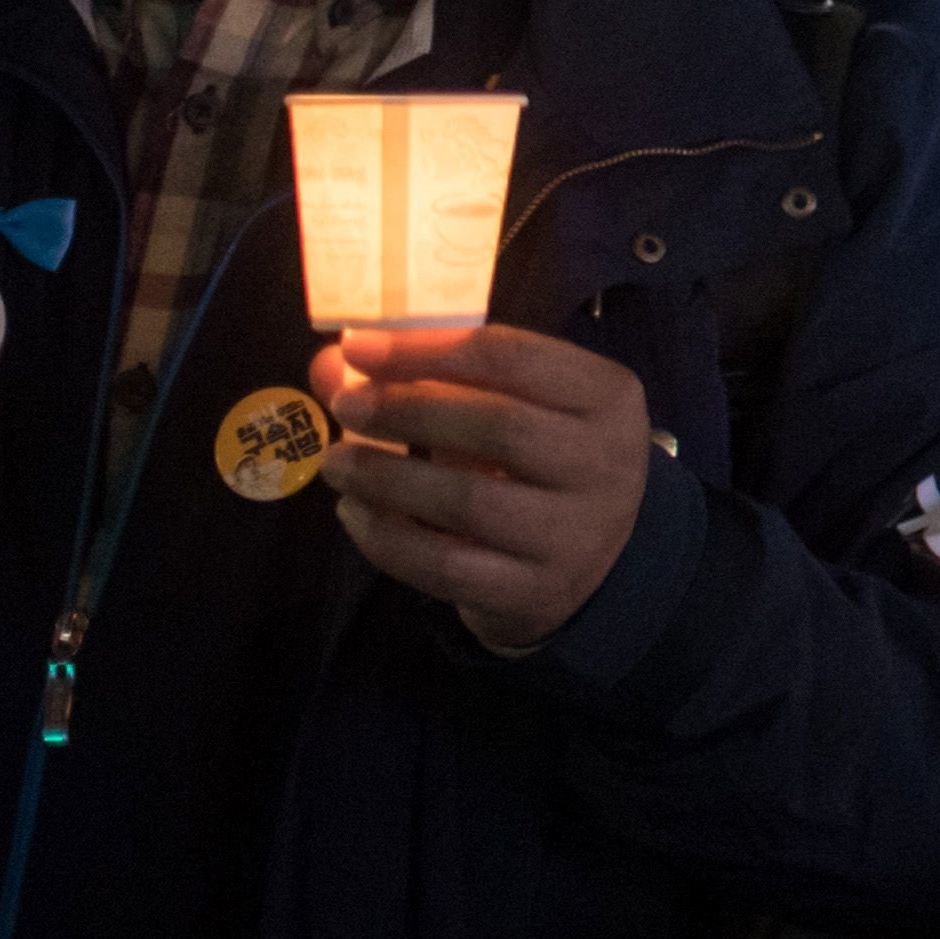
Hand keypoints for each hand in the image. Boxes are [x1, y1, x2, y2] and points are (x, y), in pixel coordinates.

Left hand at [313, 322, 660, 655]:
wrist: (596, 557)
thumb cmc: (544, 458)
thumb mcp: (511, 403)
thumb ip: (427, 377)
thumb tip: (331, 364)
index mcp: (608, 396)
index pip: (514, 358)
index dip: (428, 350)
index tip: (359, 347)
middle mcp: (605, 462)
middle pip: (498, 426)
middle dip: (408, 411)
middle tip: (345, 405)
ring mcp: (575, 533)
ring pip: (469, 501)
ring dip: (386, 477)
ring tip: (336, 463)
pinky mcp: (535, 591)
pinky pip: (446, 567)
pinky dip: (388, 538)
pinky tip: (354, 512)